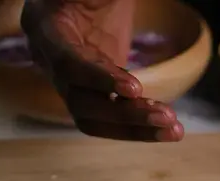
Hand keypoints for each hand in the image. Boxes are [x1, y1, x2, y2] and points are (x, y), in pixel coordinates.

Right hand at [20, 0, 182, 140]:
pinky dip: (140, 125)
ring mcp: (71, 80)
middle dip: (125, 114)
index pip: (67, 63)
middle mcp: (50, 59)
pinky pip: (111, 117)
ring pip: (96, 118)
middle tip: (166, 116)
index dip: (99, 79)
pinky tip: (169, 127)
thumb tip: (94, 2)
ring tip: (173, 129)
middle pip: (81, 102)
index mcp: (45, 28)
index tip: (136, 88)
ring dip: (137, 128)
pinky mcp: (93, 91)